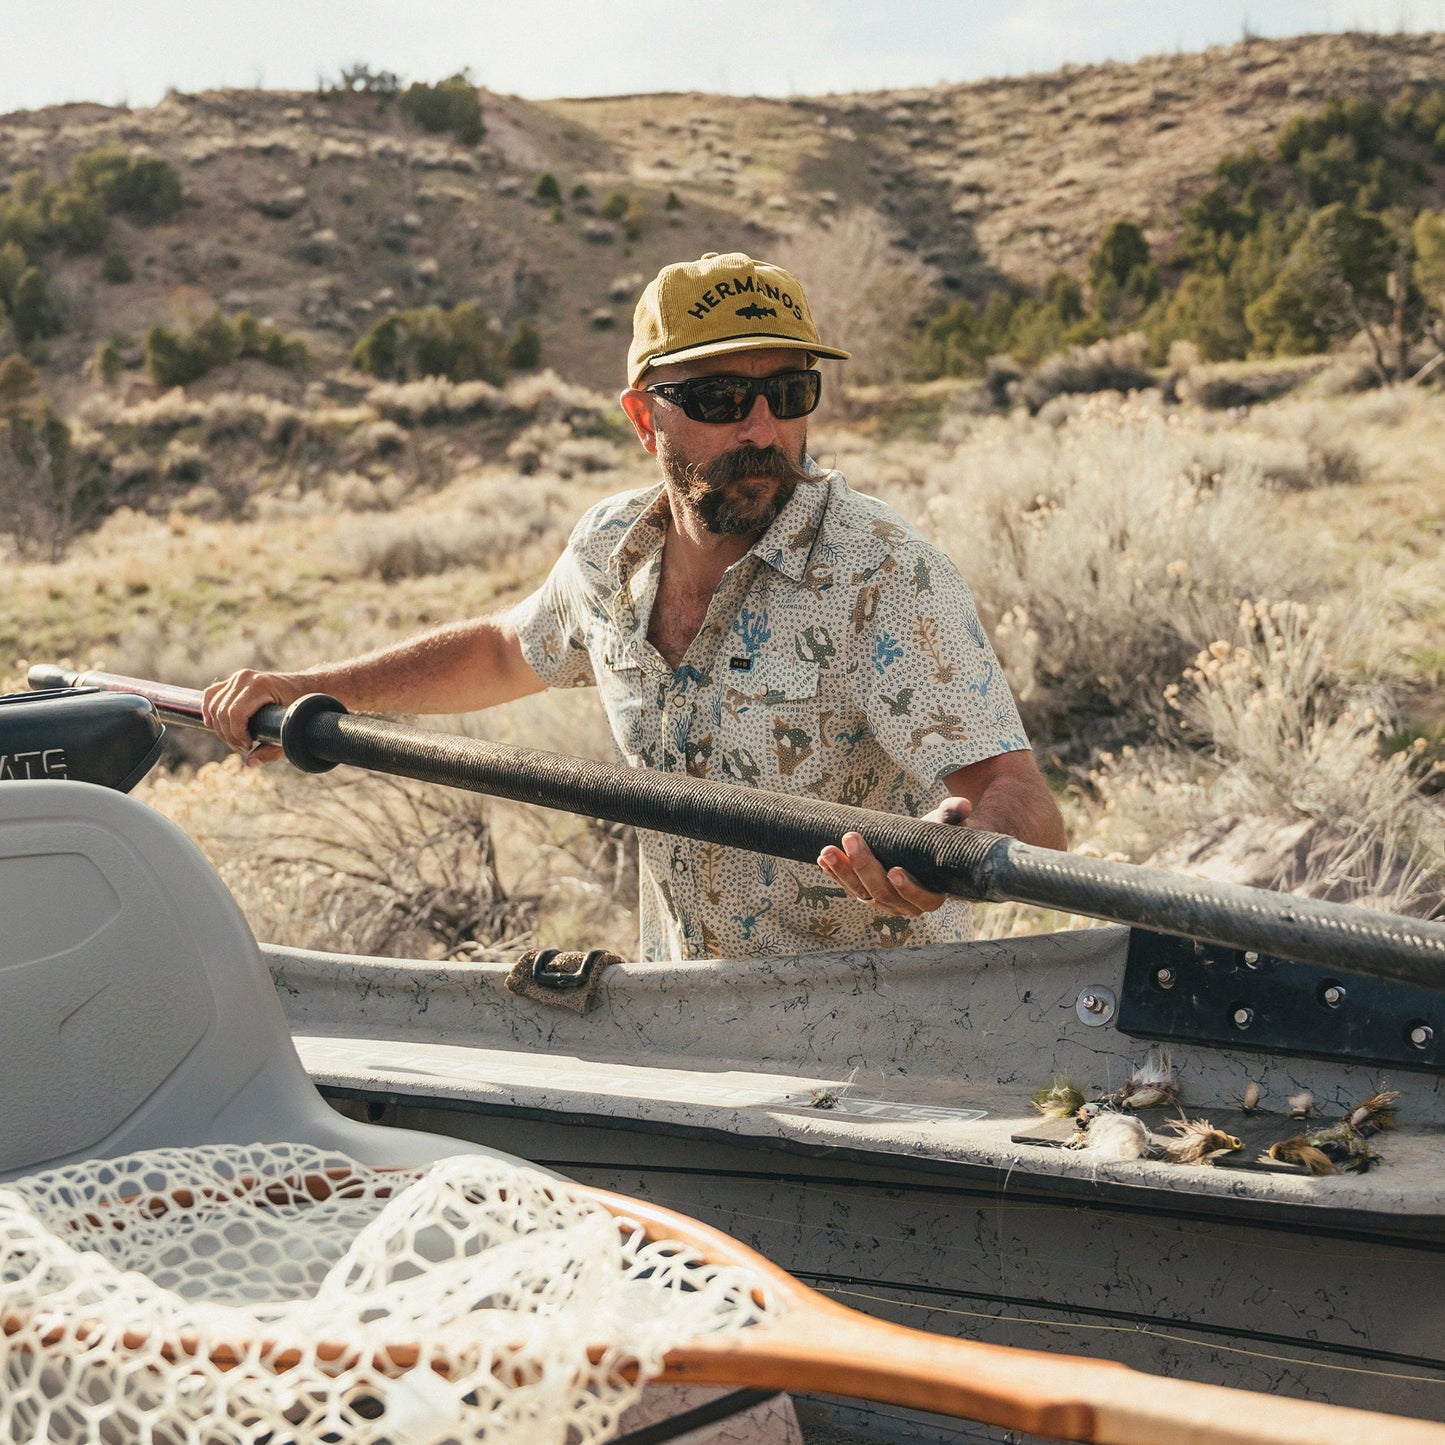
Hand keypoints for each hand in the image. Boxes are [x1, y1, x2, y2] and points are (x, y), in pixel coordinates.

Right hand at [201, 669, 305, 764]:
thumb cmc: (300, 709)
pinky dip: (208, 710)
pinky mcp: (234, 680)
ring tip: (236, 740)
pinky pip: (211, 694)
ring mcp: (238, 677)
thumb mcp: (290, 730)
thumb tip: (249, 763)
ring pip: (214, 705)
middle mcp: (245, 678)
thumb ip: (272, 750)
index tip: (248, 745)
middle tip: (243, 747)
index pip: (235, 713)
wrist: (306, 687)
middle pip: (222, 711)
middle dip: (229, 734)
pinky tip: (210, 724)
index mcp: (260, 685)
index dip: (237, 734)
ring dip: (220, 727)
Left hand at [816, 795, 970, 915]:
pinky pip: (849, 887)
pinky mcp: (866, 893)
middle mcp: (907, 905)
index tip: (895, 870)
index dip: (909, 888)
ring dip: (843, 871)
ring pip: (862, 892)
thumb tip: (963, 804)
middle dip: (864, 867)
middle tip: (851, 838)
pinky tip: (823, 858)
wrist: (923, 848)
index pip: (922, 899)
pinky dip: (835, 873)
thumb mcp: (947, 827)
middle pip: (884, 893)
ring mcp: (884, 901)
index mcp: (933, 895)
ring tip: (828, 850)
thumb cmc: (939, 839)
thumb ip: (953, 816)